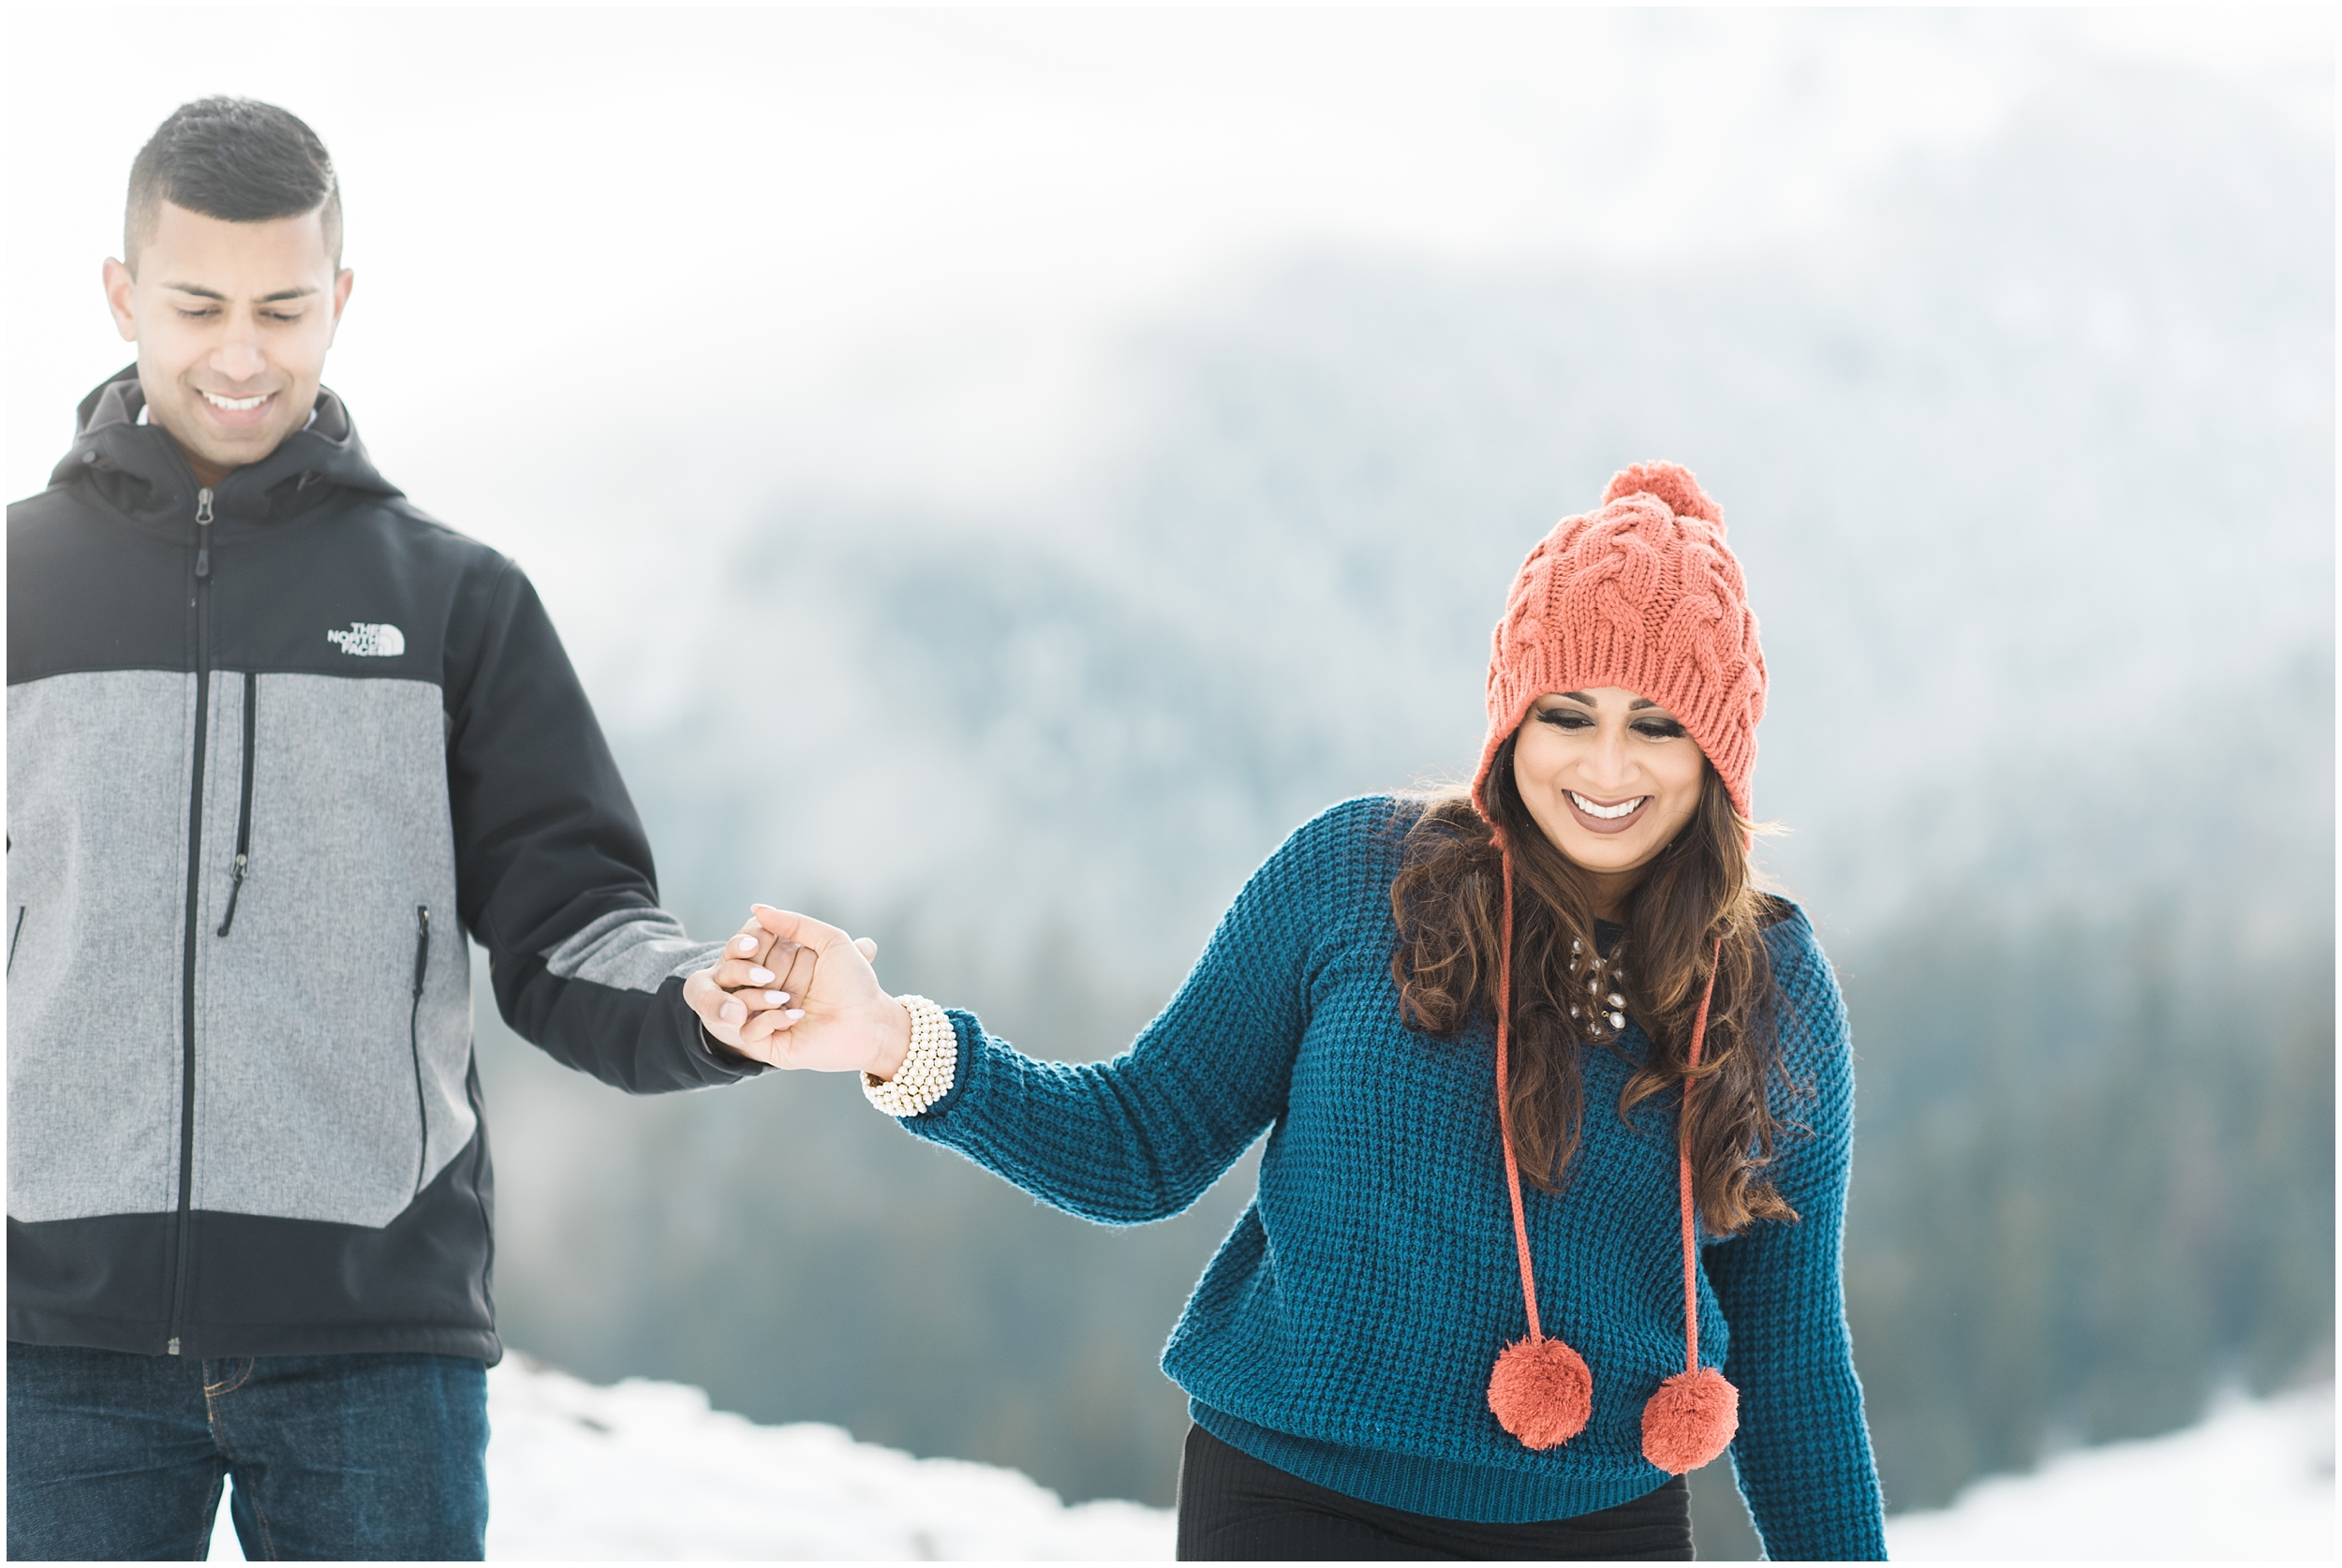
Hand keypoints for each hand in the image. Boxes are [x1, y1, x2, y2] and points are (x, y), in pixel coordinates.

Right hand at [684, 906, 905, 1075]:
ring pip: (738, 1000)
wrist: (872, 1020)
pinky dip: (769, 1019)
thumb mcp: (831, 941)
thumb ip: (795, 923)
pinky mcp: (769, 1043)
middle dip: (757, 970)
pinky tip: (797, 1016)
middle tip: (784, 976)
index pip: (748, 947)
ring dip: (761, 994)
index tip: (769, 941)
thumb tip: (756, 907)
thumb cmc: (856, 982)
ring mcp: (767, 1015)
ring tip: (787, 997)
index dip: (754, 943)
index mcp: (781, 963)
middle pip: (739, 972)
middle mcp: (770, 987)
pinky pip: (748, 1029)